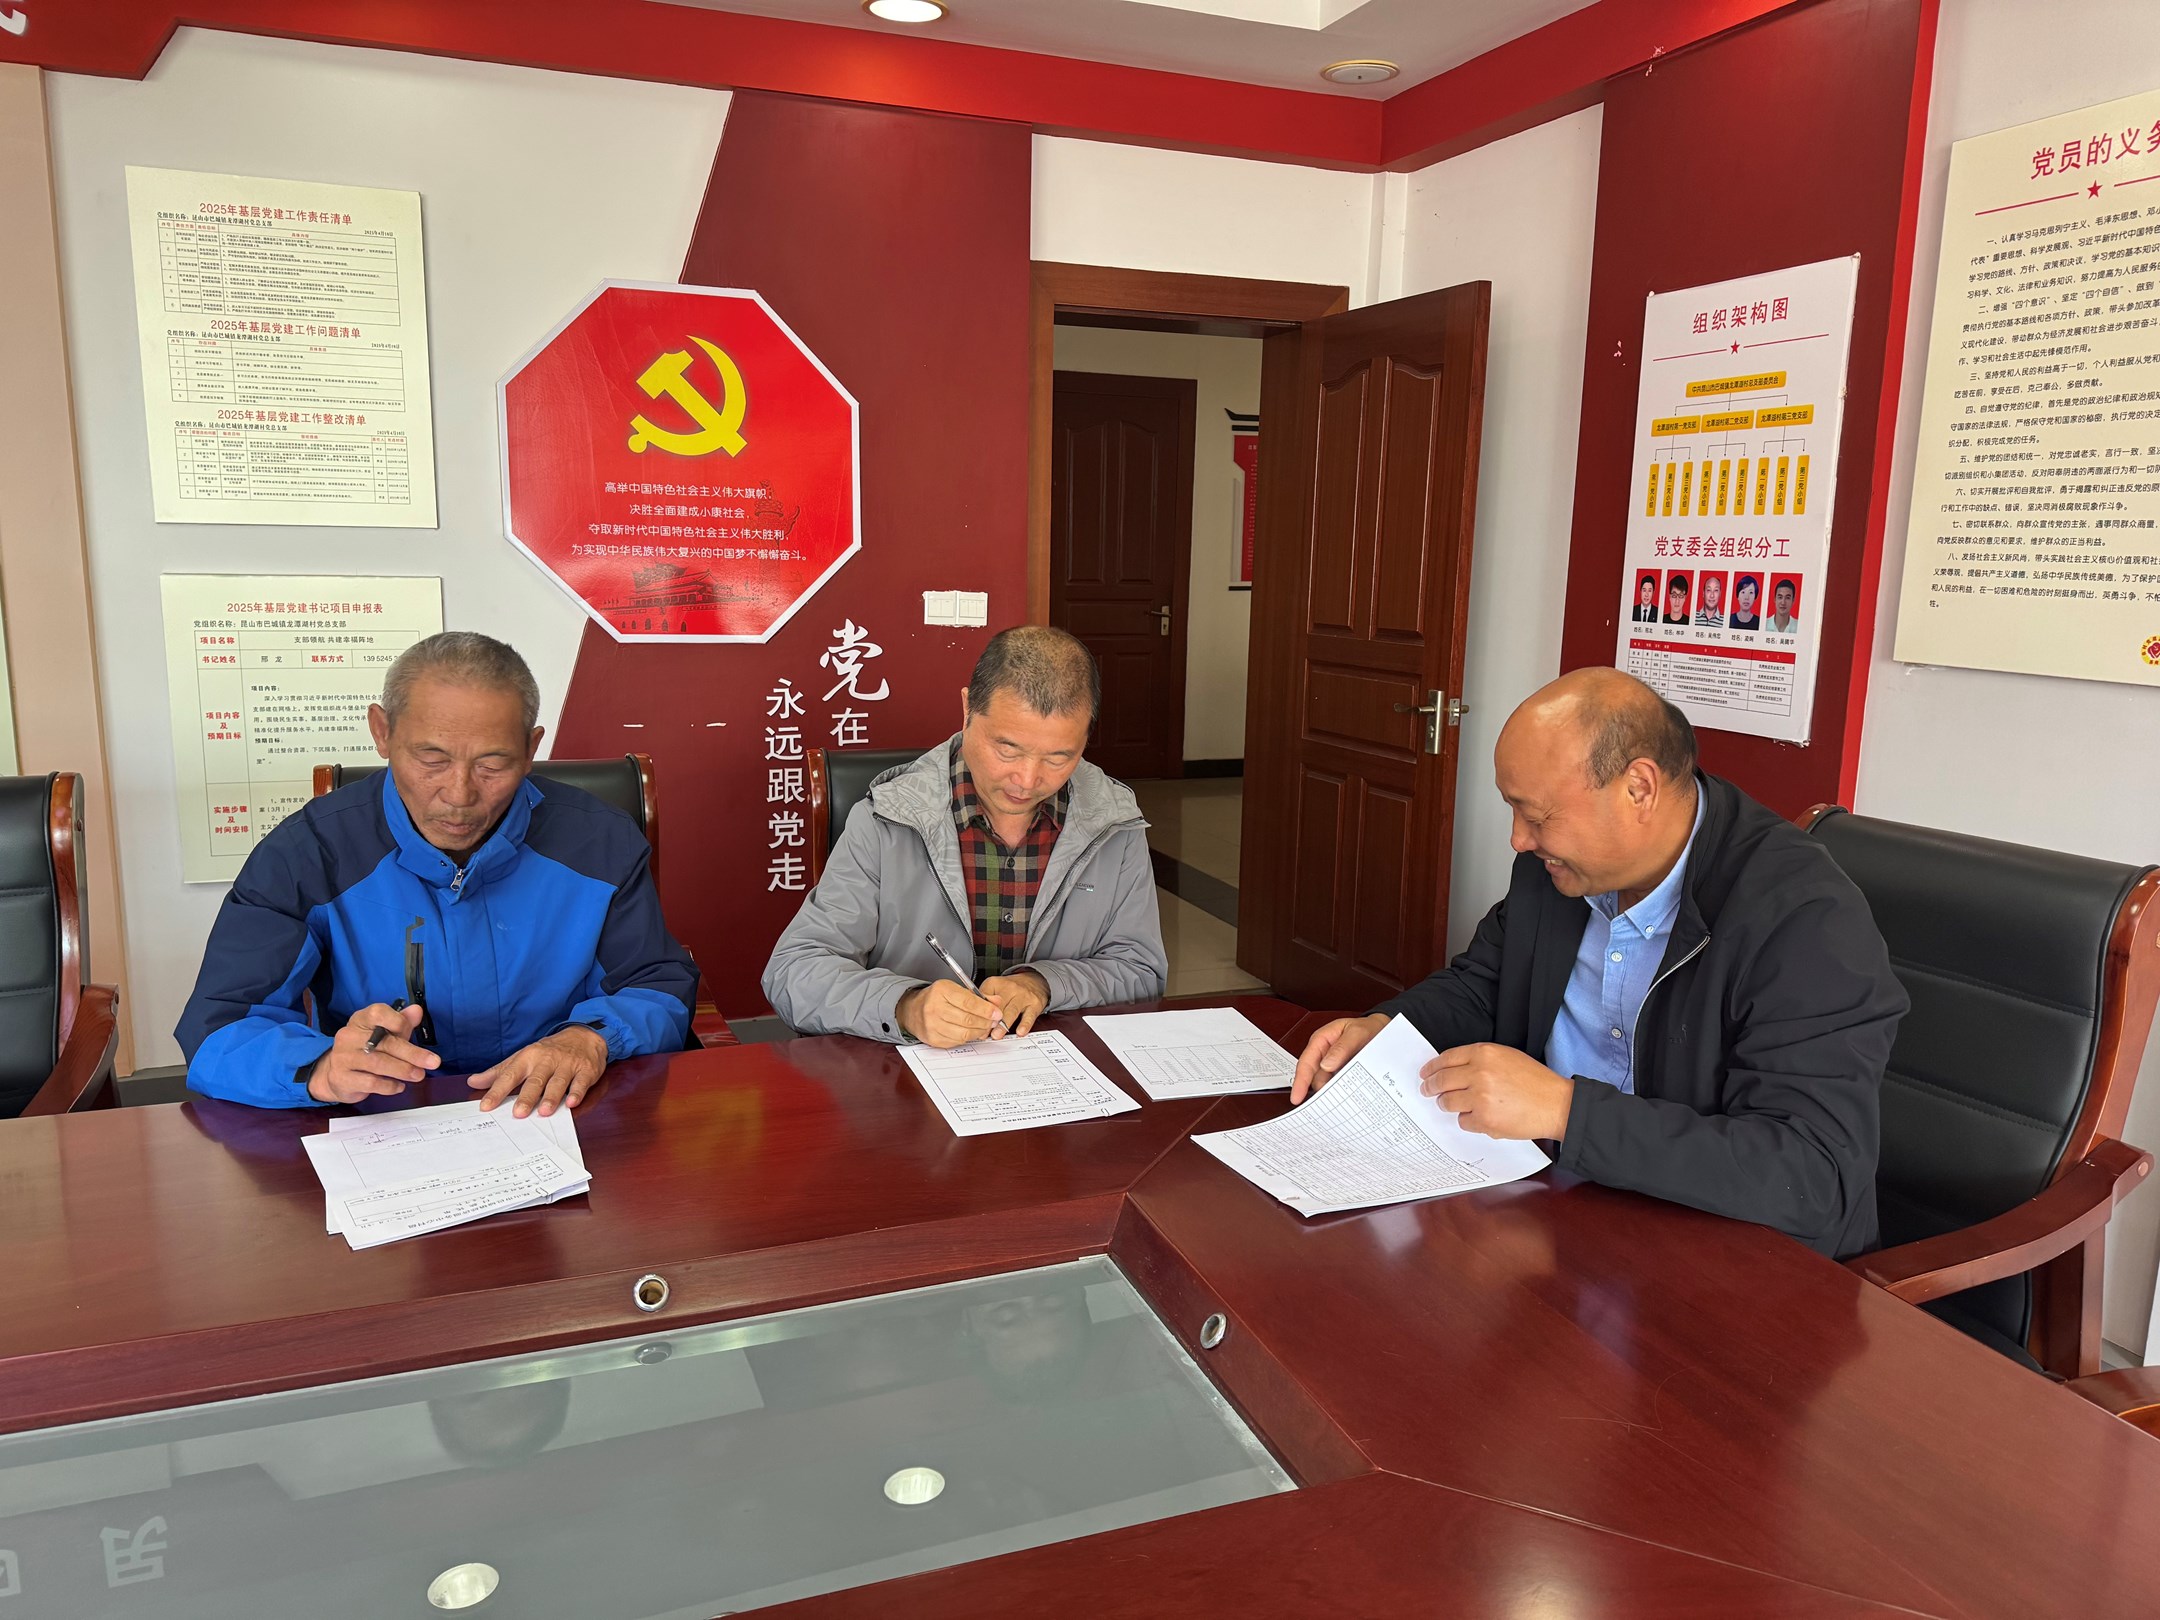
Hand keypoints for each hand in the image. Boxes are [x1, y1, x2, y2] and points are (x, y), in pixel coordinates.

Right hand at [307, 1003, 437, 1104]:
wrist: (336, 1074)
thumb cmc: (365, 1050)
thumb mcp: (384, 1034)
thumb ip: (401, 1023)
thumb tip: (417, 1011)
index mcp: (361, 1020)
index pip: (377, 1013)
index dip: (396, 1020)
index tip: (409, 1030)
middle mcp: (349, 1036)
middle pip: (384, 1042)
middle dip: (412, 1053)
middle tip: (433, 1062)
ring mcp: (343, 1058)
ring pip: (378, 1063)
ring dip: (403, 1070)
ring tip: (419, 1075)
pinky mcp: (342, 1078)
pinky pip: (370, 1083)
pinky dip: (389, 1086)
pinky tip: (399, 1086)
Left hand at [470, 1026, 608, 1117]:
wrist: (583, 1036)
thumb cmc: (549, 1051)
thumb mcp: (522, 1057)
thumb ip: (499, 1072)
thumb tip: (473, 1081)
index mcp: (528, 1057)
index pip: (510, 1075)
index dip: (497, 1091)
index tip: (486, 1106)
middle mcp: (547, 1060)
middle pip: (536, 1080)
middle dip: (527, 1097)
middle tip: (518, 1113)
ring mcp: (567, 1065)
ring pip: (558, 1082)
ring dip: (551, 1097)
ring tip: (544, 1111)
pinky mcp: (586, 1070)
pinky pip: (581, 1082)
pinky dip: (577, 1092)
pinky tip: (572, 1103)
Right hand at [897, 980, 1000, 1047]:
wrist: (913, 1010)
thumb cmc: (936, 998)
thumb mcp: (955, 989)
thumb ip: (977, 996)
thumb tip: (997, 1002)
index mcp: (941, 991)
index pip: (969, 1002)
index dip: (986, 1009)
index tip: (997, 1012)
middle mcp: (934, 1008)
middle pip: (968, 1019)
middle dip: (986, 1022)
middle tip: (994, 1021)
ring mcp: (932, 1025)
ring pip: (964, 1034)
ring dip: (979, 1031)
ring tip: (985, 1027)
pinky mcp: (933, 1039)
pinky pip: (958, 1042)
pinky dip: (969, 1038)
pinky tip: (972, 1032)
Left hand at [980, 970, 1048, 1038]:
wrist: (1033, 980)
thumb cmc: (1009, 989)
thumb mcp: (993, 987)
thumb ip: (982, 1000)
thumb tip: (971, 1018)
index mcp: (995, 983)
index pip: (984, 998)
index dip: (979, 1013)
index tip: (974, 1025)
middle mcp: (1009, 988)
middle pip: (998, 1006)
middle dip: (990, 1021)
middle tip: (984, 1033)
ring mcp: (1023, 996)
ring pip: (1012, 1011)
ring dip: (1003, 1025)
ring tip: (997, 1035)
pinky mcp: (1034, 1004)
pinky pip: (1029, 1015)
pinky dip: (1024, 1024)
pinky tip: (1020, 1032)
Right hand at [1291, 1013, 1387, 1102]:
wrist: (1383, 1031)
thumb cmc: (1367, 1028)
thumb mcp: (1356, 1033)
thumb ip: (1342, 1047)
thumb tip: (1326, 1065)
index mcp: (1320, 1041)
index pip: (1305, 1063)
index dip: (1300, 1082)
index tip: (1297, 1098)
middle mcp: (1323, 1055)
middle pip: (1314, 1078)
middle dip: (1319, 1092)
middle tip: (1327, 1106)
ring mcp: (1332, 1066)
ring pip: (1325, 1084)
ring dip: (1331, 1094)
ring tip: (1340, 1103)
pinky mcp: (1341, 1074)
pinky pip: (1336, 1086)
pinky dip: (1340, 1093)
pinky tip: (1346, 1099)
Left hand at [1419, 1044, 1573, 1140]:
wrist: (1556, 1104)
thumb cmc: (1535, 1081)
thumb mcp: (1507, 1057)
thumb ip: (1479, 1060)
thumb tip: (1453, 1070)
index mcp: (1484, 1053)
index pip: (1446, 1058)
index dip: (1432, 1067)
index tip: (1425, 1073)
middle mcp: (1479, 1072)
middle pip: (1441, 1080)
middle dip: (1430, 1087)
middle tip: (1427, 1091)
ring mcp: (1480, 1097)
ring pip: (1448, 1102)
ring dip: (1448, 1105)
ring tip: (1454, 1105)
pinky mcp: (1484, 1119)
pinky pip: (1463, 1121)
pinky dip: (1469, 1121)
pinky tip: (1480, 1117)